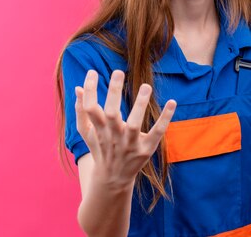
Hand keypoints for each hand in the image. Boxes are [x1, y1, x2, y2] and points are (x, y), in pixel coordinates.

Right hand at [75, 69, 175, 189]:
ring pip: (134, 124)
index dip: (89, 90)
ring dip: (140, 105)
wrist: (112, 180)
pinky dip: (165, 118)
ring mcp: (130, 144)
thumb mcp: (87, 134)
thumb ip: (81, 111)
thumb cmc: (101, 149)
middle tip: (117, 72)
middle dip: (113, 93)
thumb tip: (78, 88)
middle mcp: (113, 137)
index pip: (90, 108)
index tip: (92, 71)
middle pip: (111, 114)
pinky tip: (172, 102)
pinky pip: (157, 133)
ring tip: (146, 85)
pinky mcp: (146, 150)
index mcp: (98, 130)